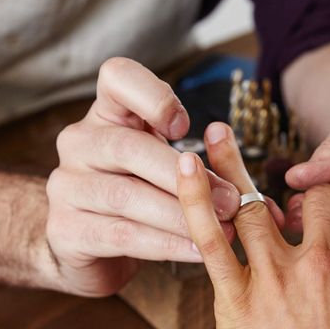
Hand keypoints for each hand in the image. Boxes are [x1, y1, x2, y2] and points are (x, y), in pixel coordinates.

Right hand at [46, 58, 239, 296]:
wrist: (89, 245)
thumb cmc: (139, 197)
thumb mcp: (167, 172)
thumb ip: (210, 176)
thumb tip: (263, 203)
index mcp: (107, 115)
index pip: (117, 77)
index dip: (154, 95)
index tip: (186, 127)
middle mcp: (79, 143)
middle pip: (128, 147)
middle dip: (186, 177)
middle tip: (230, 202)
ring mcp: (67, 186)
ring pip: (126, 195)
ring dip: (181, 214)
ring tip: (221, 229)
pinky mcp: (67, 230)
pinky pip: (122, 234)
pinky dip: (165, 244)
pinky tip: (195, 250)